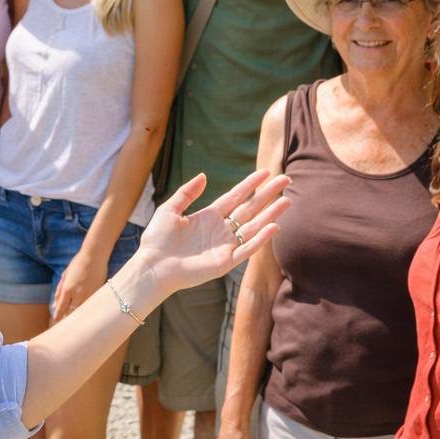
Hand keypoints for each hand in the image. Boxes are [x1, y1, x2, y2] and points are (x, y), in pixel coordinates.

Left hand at [52, 251, 109, 322]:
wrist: (95, 256)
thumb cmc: (78, 263)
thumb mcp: (65, 274)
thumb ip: (59, 290)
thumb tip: (54, 304)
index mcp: (68, 289)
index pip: (61, 308)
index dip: (57, 317)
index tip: (55, 322)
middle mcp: (78, 294)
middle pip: (71, 313)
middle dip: (66, 318)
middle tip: (63, 322)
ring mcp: (89, 295)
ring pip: (81, 311)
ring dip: (76, 314)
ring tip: (73, 318)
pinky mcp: (97, 294)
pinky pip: (89, 305)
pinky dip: (85, 308)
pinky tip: (84, 309)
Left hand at [134, 170, 289, 298]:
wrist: (152, 266)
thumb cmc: (157, 239)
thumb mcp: (170, 210)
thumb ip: (187, 193)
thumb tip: (204, 176)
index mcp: (208, 216)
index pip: (235, 197)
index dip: (250, 185)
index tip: (265, 172)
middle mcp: (220, 230)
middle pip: (249, 209)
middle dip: (267, 195)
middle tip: (285, 180)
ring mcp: (224, 246)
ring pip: (253, 227)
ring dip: (270, 214)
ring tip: (286, 200)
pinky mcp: (225, 262)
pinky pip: (247, 249)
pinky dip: (261, 239)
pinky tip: (274, 226)